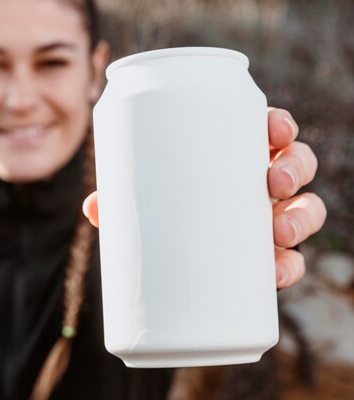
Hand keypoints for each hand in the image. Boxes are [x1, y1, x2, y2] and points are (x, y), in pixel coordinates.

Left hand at [82, 107, 326, 288]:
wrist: (171, 260)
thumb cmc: (160, 210)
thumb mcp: (145, 197)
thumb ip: (124, 198)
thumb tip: (93, 206)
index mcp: (238, 155)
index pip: (271, 130)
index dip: (281, 125)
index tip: (275, 128)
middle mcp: (261, 184)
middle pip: (296, 164)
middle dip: (295, 168)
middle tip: (274, 182)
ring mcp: (270, 218)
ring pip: (307, 208)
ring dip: (302, 217)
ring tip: (278, 231)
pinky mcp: (269, 254)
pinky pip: (294, 259)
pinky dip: (290, 265)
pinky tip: (276, 273)